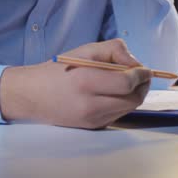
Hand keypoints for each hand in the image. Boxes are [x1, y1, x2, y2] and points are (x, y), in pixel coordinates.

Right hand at [0, 39, 152, 128]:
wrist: (32, 95)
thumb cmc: (60, 69)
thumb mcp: (86, 50)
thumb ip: (115, 50)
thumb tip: (136, 64)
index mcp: (86, 82)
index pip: (127, 83)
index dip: (142, 75)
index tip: (145, 69)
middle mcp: (90, 105)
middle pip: (134, 99)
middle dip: (143, 86)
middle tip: (142, 75)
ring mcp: (92, 119)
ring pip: (129, 108)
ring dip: (135, 94)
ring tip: (128, 82)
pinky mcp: (94, 127)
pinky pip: (119, 114)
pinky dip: (124, 102)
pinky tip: (115, 93)